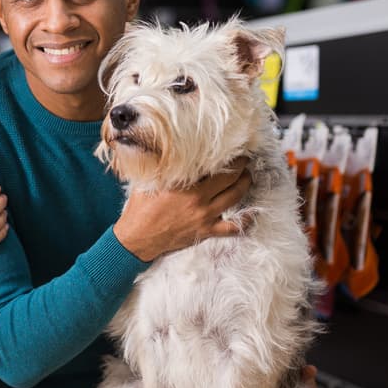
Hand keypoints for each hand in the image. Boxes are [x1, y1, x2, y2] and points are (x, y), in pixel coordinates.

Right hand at [113, 157, 252, 261]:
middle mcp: (199, 201)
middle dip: (241, 169)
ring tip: (247, 178)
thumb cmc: (140, 209)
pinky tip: (251, 214)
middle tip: (244, 161)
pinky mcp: (205, 231)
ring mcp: (205, 217)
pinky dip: (245, 221)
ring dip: (244, 186)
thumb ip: (162, 167)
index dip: (230, 159)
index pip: (217, 168)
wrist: (137, 238)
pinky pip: (233, 228)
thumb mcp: (149, 181)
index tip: (235, 151)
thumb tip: (167, 149)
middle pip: (231, 180)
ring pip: (235, 198)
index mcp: (187, 187)